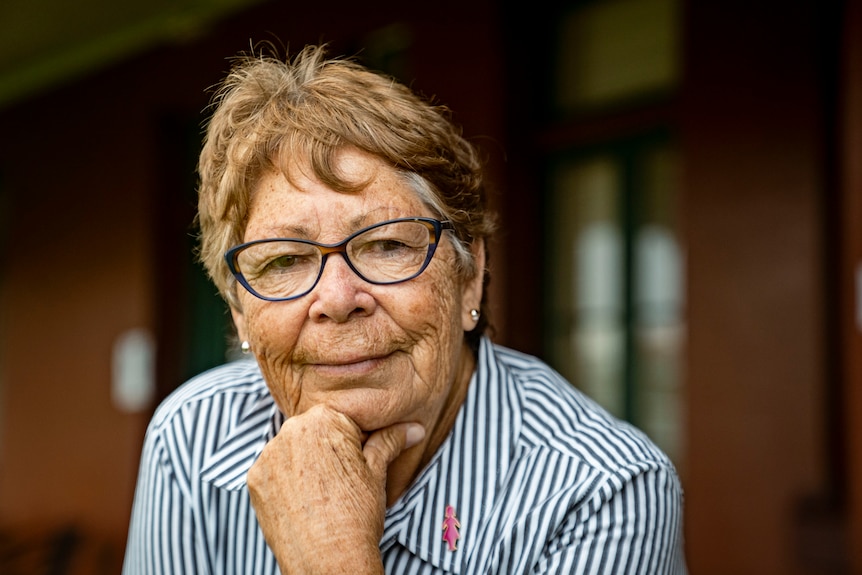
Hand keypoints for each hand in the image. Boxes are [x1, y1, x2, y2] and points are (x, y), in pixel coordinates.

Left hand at [247, 404, 424, 573]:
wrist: (329, 561)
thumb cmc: (357, 515)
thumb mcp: (377, 471)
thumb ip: (390, 440)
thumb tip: (414, 428)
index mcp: (323, 419)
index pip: (343, 420)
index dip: (355, 442)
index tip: (358, 463)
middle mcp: (289, 430)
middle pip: (314, 432)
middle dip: (328, 450)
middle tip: (342, 480)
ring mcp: (267, 456)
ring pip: (292, 450)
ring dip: (305, 464)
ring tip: (323, 492)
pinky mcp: (255, 480)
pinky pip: (274, 471)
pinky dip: (286, 482)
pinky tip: (303, 501)